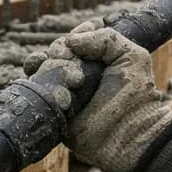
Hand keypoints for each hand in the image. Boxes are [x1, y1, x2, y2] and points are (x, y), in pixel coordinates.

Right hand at [22, 20, 171, 171]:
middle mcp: (78, 73)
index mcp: (95, 60)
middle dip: (60, 52)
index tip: (76, 43)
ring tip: (70, 81)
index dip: (72, 37)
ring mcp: (64, 90)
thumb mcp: (132, 56)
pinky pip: (36, 89)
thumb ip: (107, 38)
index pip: (74, 39)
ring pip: (42, 67)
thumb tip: (71, 39)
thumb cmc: (135, 96)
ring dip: (51, 67)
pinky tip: (54, 87)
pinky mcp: (54, 108)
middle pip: (55, 51)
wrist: (128, 134)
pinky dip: (40, 82)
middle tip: (74, 65)